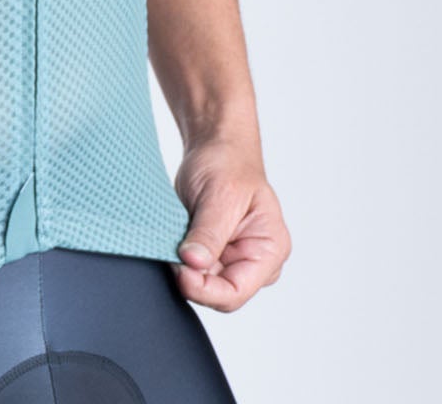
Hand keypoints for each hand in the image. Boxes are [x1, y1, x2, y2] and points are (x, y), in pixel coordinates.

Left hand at [169, 132, 290, 311]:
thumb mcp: (220, 195)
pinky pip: (194, 271)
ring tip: (174, 239)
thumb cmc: (227, 163)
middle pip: (219, 293)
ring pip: (204, 284)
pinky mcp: (213, 255)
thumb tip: (193, 264)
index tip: (181, 271)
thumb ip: (209, 233)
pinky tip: (173, 242)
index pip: (237, 291)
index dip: (206, 290)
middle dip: (193, 278)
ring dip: (185, 269)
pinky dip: (180, 260)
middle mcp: (255, 262)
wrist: (215, 146)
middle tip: (171, 251)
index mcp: (270, 249)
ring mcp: (233, 260)